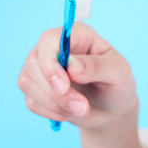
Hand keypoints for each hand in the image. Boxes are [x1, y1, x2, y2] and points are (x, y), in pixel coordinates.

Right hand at [17, 22, 138, 129]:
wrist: (110, 109)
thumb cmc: (116, 84)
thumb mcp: (119, 73)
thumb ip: (98, 67)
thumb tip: (72, 66)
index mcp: (75, 35)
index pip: (49, 40)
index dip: (50, 63)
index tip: (63, 86)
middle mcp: (52, 47)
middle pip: (34, 63)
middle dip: (56, 92)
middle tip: (82, 107)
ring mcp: (40, 66)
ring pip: (28, 83)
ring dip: (55, 104)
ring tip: (81, 109)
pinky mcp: (34, 87)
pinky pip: (31, 101)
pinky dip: (51, 112)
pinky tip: (69, 111)